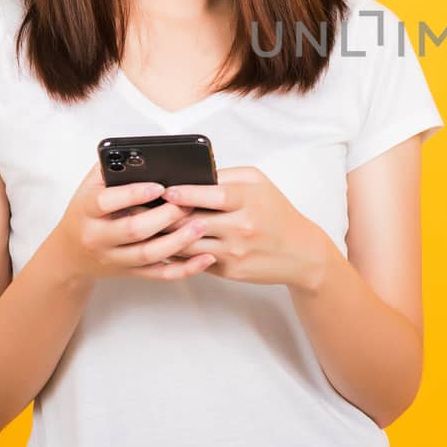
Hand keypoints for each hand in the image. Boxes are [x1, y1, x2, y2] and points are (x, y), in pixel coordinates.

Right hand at [50, 160, 215, 282]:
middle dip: (165, 216)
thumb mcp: (90, 186)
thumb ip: (112, 168)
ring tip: (201, 224)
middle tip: (188, 203)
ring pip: (149, 255)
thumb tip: (144, 152)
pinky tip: (205, 258)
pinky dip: (185, 269)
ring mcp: (115, 258)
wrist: (70, 254)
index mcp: (86, 210)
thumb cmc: (86, 213)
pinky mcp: (131, 272)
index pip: (106, 202)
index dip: (133, 194)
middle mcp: (98, 237)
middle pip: (133, 230)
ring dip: (179, 241)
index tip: (159, 186)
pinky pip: (160, 274)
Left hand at [164, 166, 330, 288]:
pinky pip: (195, 260)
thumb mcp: (260, 184)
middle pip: (194, 222)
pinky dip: (179, 252)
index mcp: (249, 200)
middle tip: (146, 209)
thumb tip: (194, 177)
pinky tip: (167, 243)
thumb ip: (228, 176)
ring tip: (151, 227)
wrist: (300, 252)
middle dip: (167, 215)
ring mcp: (234, 251)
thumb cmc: (277, 214)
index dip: (185, 193)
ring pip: (189, 244)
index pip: (212, 195)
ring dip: (167, 236)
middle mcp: (242, 227)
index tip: (167, 191)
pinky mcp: (229, 271)